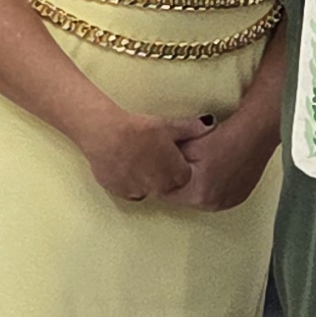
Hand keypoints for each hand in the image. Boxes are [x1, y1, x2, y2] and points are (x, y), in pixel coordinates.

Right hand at [80, 107, 205, 203]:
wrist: (106, 135)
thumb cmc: (139, 129)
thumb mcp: (168, 125)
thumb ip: (191, 128)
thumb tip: (210, 124)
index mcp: (176, 174)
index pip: (183, 175)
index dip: (176, 163)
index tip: (168, 153)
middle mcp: (160, 188)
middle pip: (166, 184)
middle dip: (162, 173)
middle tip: (151, 154)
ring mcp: (139, 192)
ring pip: (147, 188)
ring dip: (144, 178)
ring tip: (135, 157)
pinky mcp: (119, 192)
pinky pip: (128, 190)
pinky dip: (127, 180)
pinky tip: (123, 164)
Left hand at [161, 108, 275, 211]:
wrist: (255, 133)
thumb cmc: (223, 138)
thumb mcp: (186, 146)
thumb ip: (166, 161)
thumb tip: (152, 166)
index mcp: (197, 193)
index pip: (166, 194)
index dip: (161, 180)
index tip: (160, 170)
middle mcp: (213, 204)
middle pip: (183, 198)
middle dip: (178, 184)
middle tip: (179, 166)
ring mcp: (227, 202)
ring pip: (199, 198)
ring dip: (194, 187)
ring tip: (199, 166)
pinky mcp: (238, 198)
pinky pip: (216, 197)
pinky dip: (210, 187)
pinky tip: (213, 171)